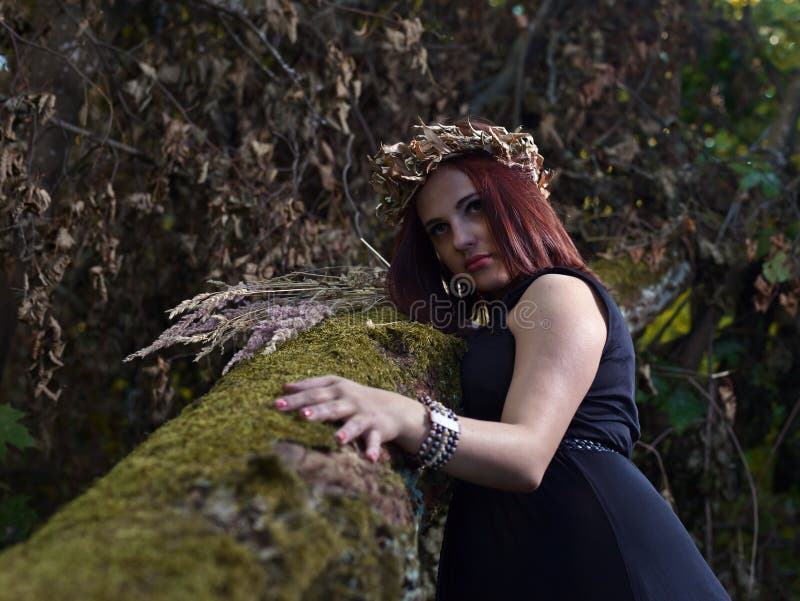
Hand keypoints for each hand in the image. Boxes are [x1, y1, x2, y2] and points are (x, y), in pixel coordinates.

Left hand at [274, 375, 423, 461]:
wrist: (393, 407)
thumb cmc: (355, 397)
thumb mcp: (335, 387)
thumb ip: (310, 386)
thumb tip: (284, 387)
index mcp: (337, 387)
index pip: (313, 391)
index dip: (296, 397)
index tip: (276, 404)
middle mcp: (349, 399)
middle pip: (330, 405)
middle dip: (317, 410)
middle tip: (301, 415)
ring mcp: (363, 415)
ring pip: (353, 423)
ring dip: (346, 431)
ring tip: (338, 439)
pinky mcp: (377, 429)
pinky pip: (374, 441)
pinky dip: (373, 449)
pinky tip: (370, 459)